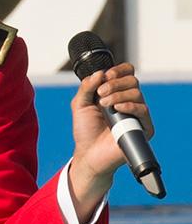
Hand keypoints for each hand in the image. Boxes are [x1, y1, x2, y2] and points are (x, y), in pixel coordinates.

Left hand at [68, 63, 154, 223]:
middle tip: (100, 94)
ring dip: (118, 94)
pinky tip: (118, 108)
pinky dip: (129, 105)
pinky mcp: (143, 127)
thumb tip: (100, 72)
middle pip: (132, 80)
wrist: (89, 153)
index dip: (118, 70)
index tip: (105, 76)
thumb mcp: (80, 104)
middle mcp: (128, 100)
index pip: (126, 73)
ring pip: (136, 92)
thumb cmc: (85, 130)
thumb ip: (87, 87)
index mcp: (115, 92)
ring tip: (104, 105)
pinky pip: (143, 110)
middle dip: (114, 83)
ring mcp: (136, 113)